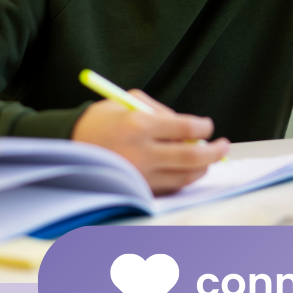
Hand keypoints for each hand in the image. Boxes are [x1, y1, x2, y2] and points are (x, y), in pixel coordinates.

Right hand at [71, 90, 229, 194]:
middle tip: (224, 145)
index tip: (207, 126)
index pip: (186, 128)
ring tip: (208, 157)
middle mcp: (141, 153)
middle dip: (215, 151)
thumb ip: (161, 112)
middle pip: (192, 157)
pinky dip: (184, 178)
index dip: (203, 127)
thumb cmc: (102, 120)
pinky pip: (171, 187)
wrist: (69, 146)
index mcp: (139, 126)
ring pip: (185, 176)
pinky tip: (187, 169)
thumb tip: (191, 128)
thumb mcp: (128, 102)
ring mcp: (140, 175)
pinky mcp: (138, 190)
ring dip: (203, 167)